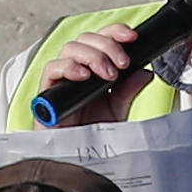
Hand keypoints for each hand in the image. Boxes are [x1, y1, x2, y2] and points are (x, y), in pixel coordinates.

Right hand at [29, 27, 154, 127]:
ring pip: (70, 48)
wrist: (76, 159)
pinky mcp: (46, 92)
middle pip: (86, 38)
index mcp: (93, 68)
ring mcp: (60, 78)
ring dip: (93, 56)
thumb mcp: (118, 110)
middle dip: (107, 45)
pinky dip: (69, 67)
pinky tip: (84, 76)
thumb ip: (129, 90)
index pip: (101, 38)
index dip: (115, 32)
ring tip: (108, 75)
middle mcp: (76, 68)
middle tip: (122, 63)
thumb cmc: (93, 134)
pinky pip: (52, 68)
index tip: (132, 36)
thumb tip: (145, 71)